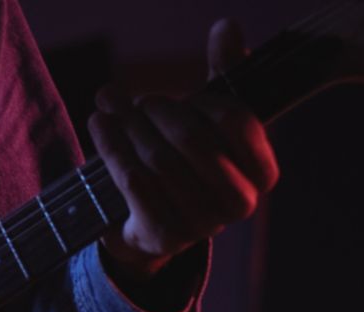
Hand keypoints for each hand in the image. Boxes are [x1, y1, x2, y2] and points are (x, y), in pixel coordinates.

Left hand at [89, 19, 278, 280]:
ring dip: (128, 126)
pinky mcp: (163, 236)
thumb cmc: (187, 158)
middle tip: (138, 101)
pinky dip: (112, 147)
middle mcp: (239, 204)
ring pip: (158, 159)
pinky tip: (100, 126)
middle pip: (192, 139)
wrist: (150, 219)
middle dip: (158, 111)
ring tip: (111, 108)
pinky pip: (133, 181)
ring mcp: (201, 225)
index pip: (237, 121)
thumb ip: (224, 71)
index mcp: (262, 173)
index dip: (202, 101)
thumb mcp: (209, 116)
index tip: (179, 94)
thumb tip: (226, 25)